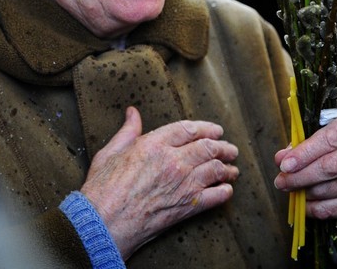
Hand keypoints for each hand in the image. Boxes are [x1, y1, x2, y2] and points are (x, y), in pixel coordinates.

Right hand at [80, 106, 238, 259]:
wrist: (103, 223)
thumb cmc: (102, 188)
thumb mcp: (111, 151)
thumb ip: (127, 131)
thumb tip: (132, 113)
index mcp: (155, 144)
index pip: (189, 129)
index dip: (206, 128)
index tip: (216, 130)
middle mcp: (173, 161)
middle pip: (207, 148)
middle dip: (223, 147)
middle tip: (230, 149)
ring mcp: (182, 184)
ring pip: (214, 170)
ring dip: (227, 168)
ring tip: (233, 168)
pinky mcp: (186, 207)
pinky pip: (214, 197)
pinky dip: (224, 192)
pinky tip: (227, 190)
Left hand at [274, 111, 336, 258]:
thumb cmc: (336, 140)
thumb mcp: (322, 131)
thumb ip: (301, 142)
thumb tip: (281, 159)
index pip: (331, 139)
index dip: (306, 153)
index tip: (284, 164)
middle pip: (333, 166)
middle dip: (302, 175)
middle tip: (281, 180)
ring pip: (334, 188)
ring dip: (307, 191)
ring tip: (288, 188)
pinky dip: (316, 207)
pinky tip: (302, 203)